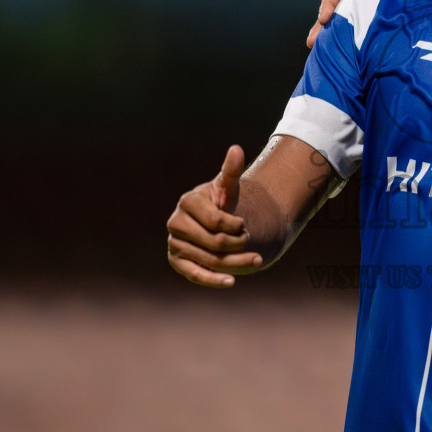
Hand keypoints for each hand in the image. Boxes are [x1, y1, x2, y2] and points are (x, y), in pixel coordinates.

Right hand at [166, 145, 262, 287]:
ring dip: (237, 263)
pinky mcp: (177, 261)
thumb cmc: (222, 202)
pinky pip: (194, 274)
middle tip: (248, 239)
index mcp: (187, 201)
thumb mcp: (228, 187)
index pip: (216, 221)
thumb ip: (231, 171)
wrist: (214, 222)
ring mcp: (175, 243)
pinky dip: (213, 280)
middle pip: (214, 243)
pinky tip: (231, 282)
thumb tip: (237, 148)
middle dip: (238, 243)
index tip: (244, 224)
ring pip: (210, 260)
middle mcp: (175, 223)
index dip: (237, 226)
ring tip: (256, 258)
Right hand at [306, 0, 431, 46]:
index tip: (323, 20)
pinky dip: (356, 28)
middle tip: (312, 43)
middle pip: (337, 3)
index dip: (328, 4)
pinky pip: (365, 15)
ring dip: (336, 29)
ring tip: (325, 47)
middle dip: (323, 23)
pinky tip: (353, 43)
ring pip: (349, 12)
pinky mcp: (382, 1)